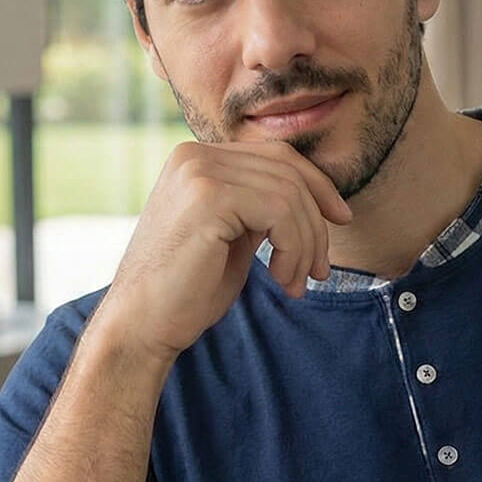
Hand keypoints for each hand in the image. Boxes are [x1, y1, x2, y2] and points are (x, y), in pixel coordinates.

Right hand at [96, 137, 352, 364]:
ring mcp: (198, 171)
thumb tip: (315, 197)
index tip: (339, 220)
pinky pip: (280, 212)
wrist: (141, 326)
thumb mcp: (232, 236)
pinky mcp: (208, 196)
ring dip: (305, 245)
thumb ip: (260, 207)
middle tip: (319, 271)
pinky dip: (293, 249)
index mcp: (195, 159)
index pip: (276, 156)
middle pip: (287, 171)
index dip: (316, 186)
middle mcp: (193, 155)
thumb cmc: (186, 291)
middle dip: (315, 223)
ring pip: (290, 194)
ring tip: (295, 283)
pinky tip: (280, 280)